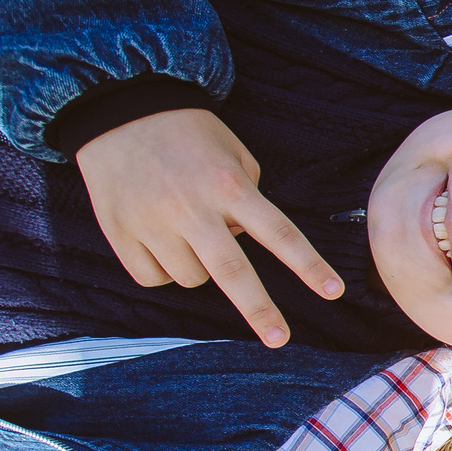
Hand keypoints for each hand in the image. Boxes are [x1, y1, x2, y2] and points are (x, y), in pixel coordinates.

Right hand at [74, 108, 343, 346]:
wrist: (118, 110)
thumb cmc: (187, 132)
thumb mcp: (233, 152)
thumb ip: (250, 195)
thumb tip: (243, 239)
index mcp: (229, 186)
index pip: (279, 234)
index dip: (308, 266)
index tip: (334, 292)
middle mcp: (193, 209)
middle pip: (234, 273)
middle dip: (260, 311)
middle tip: (279, 340)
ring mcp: (154, 224)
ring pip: (191, 278)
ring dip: (200, 268)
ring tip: (187, 230)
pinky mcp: (120, 234)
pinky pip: (153, 277)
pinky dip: (162, 269)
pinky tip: (158, 239)